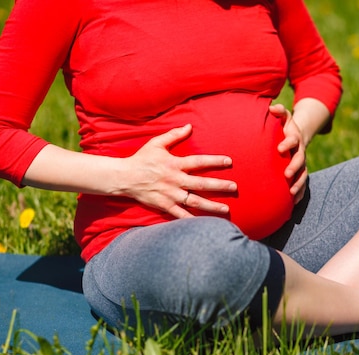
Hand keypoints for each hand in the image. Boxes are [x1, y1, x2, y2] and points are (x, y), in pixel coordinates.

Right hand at [120, 124, 236, 218]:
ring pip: (195, 202)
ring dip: (212, 206)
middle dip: (220, 186)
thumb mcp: (156, 143)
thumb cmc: (141, 159)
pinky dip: (193, 220)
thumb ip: (174, 135)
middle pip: (201, 184)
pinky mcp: (165, 206)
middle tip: (234, 187)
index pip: (198, 161)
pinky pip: (181, 215)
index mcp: (174, 164)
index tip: (229, 161)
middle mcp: (175, 180)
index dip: (214, 161)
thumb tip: (189, 126)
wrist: (124, 178)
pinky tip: (205, 225)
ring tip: (226, 209)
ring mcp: (170, 195)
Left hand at [269, 104, 307, 203]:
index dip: (287, 143)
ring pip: (303, 174)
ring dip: (298, 183)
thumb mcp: (284, 117)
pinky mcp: (300, 173)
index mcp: (294, 138)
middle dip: (294, 167)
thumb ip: (279, 111)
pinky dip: (299, 193)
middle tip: (286, 174)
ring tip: (291, 192)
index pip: (292, 140)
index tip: (279, 148)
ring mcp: (301, 163)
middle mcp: (300, 151)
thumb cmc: (285, 127)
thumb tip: (272, 107)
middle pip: (299, 160)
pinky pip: (302, 184)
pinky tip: (294, 202)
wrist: (297, 136)